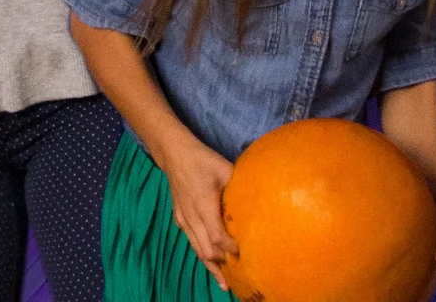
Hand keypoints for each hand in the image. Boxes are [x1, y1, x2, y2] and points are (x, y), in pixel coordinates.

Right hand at [158, 137, 237, 291]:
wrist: (174, 153)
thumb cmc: (202, 160)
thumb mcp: (225, 170)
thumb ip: (239, 188)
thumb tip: (260, 199)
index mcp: (203, 206)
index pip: (217, 237)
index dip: (229, 248)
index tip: (243, 253)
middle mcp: (191, 217)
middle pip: (206, 250)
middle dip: (222, 265)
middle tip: (239, 275)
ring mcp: (183, 219)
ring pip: (197, 249)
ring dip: (210, 266)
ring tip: (223, 282)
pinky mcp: (179, 218)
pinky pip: (191, 241)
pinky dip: (202, 253)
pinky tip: (211, 261)